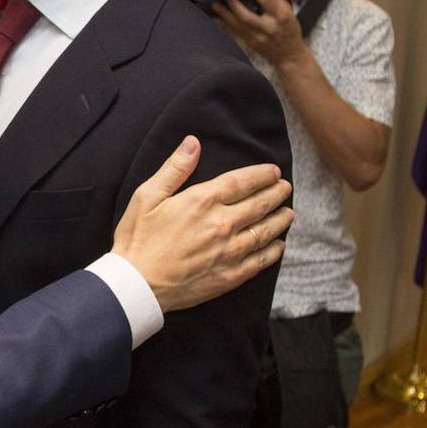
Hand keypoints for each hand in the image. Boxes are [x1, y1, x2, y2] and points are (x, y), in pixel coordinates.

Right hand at [112, 136, 292, 311]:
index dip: (261, 175)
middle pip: (259, 204)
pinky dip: (273, 251)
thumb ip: (175, 168)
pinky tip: (279, 245)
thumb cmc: (138, 238)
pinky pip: (260, 261)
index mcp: (203, 201)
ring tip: (289, 213)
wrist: (138, 285)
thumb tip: (193, 142)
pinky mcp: (230, 275)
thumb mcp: (148, 195)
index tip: (273, 171)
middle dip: (276, 193)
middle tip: (286, 188)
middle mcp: (223, 224)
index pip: (242, 182)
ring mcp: (230, 251)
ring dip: (280, 220)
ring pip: (265, 232)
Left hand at [212, 0, 306, 67]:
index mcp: (280, 17)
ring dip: (223, 13)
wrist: (289, 55)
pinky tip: (216, 16)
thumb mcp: (289, 10)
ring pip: (236, 25)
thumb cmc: (290, 30)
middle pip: (246, 16)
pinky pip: (233, 32)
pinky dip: (224, 24)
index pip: (267, 1)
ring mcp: (257, 37)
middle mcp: (268, 28)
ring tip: (214, 2)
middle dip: (233, 3)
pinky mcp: (249, 43)